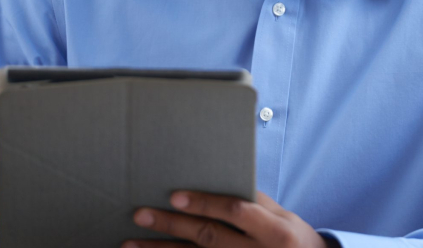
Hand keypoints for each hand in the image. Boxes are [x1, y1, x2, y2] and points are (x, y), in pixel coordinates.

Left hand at [122, 190, 328, 247]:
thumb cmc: (292, 238)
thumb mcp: (283, 216)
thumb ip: (254, 203)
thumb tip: (216, 180)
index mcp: (274, 231)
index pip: (235, 212)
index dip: (205, 202)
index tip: (175, 195)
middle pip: (208, 238)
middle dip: (172, 225)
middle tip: (141, 214)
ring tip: (130, 243)